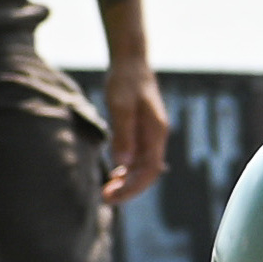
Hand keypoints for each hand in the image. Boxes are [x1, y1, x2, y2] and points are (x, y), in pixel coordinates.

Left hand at [102, 57, 168, 202]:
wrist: (131, 63)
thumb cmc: (126, 81)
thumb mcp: (121, 105)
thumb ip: (123, 134)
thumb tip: (122, 164)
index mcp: (156, 134)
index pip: (150, 171)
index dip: (134, 187)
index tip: (114, 195)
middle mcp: (156, 139)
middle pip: (147, 174)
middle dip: (129, 189)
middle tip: (106, 198)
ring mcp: (150, 137)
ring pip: (141, 168)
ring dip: (127, 182)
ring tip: (107, 191)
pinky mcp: (141, 133)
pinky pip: (136, 158)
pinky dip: (126, 170)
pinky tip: (114, 175)